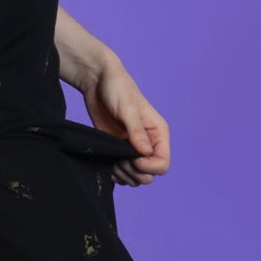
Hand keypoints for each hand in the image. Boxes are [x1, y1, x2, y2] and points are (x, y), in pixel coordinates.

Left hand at [85, 60, 169, 185]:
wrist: (98, 82)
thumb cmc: (117, 88)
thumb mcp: (127, 108)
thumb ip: (136, 131)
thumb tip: (145, 153)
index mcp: (158, 134)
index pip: (163, 164)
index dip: (147, 167)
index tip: (130, 156)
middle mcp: (149, 145)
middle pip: (149, 176)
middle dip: (133, 172)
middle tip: (118, 157)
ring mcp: (133, 150)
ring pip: (135, 178)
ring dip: (123, 174)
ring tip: (111, 158)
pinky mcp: (118, 152)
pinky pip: (122, 175)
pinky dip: (114, 174)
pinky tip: (106, 161)